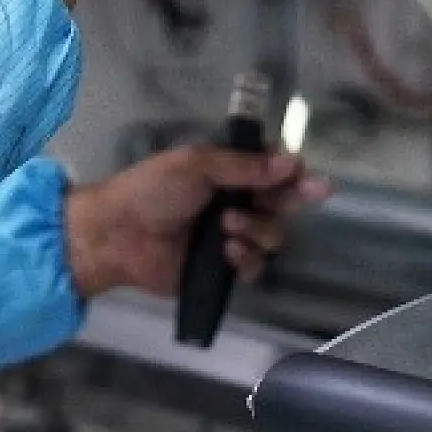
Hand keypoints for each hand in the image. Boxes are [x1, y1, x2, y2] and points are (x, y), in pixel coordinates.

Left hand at [63, 147, 329, 300]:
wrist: (119, 235)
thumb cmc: (151, 190)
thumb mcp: (195, 165)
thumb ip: (243, 166)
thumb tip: (291, 162)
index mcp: (226, 172)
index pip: (271, 169)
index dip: (291, 172)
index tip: (305, 174)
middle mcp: (234, 202)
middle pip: (282, 202)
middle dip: (294, 197)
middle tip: (312, 193)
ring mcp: (231, 237)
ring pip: (273, 235)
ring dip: (258, 228)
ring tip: (227, 225)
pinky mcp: (223, 269)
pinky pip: (255, 266)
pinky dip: (246, 258)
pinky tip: (228, 251)